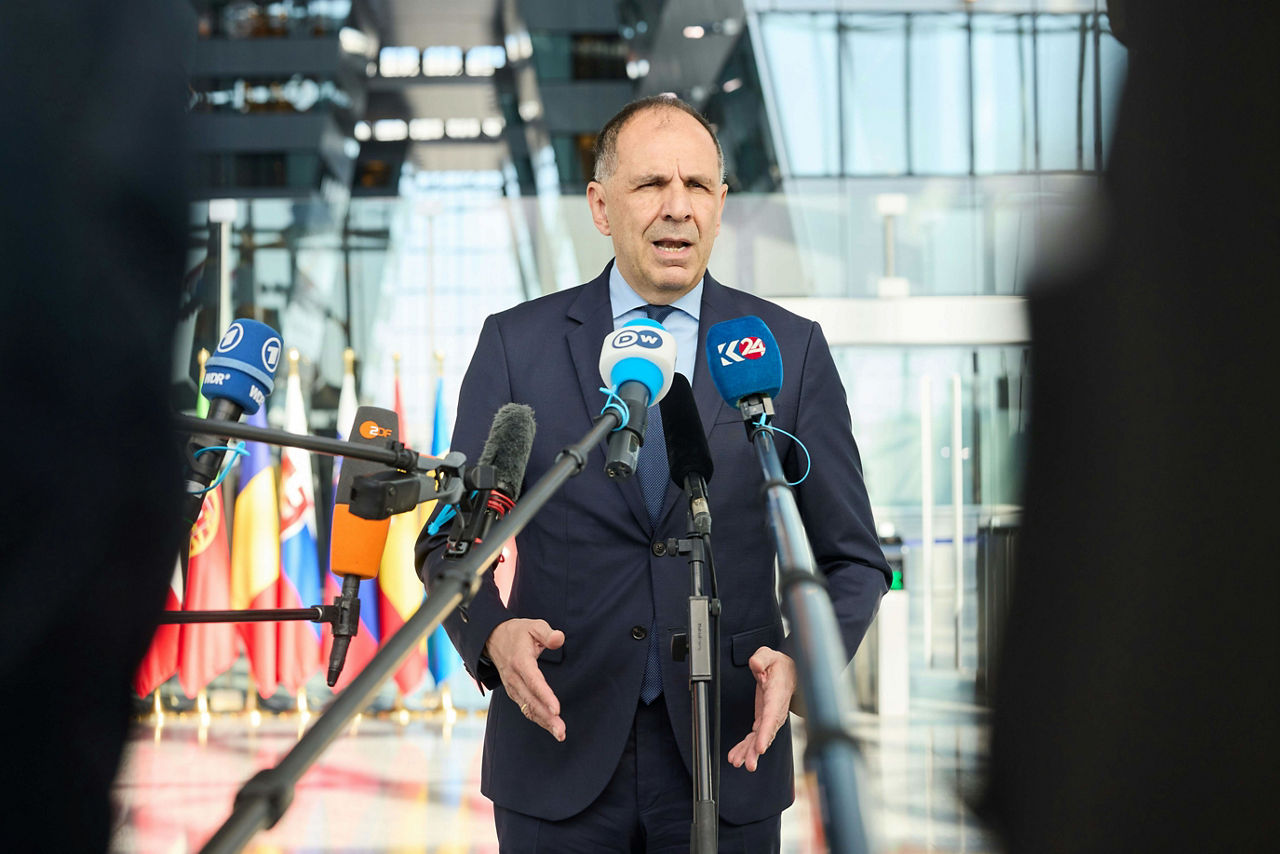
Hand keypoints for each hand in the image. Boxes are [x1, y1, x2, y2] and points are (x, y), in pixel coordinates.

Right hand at [485, 618, 565, 741]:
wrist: (493, 639)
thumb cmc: (518, 632)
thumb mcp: (533, 625)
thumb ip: (547, 633)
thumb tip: (559, 639)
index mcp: (520, 661)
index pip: (533, 681)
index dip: (545, 696)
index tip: (557, 709)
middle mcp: (514, 678)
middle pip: (531, 701)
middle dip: (547, 717)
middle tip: (561, 731)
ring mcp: (512, 687)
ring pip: (528, 708)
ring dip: (544, 722)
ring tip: (560, 734)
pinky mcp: (514, 692)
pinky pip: (526, 708)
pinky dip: (538, 719)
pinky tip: (551, 727)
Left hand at [727, 646, 795, 771]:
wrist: (789, 673)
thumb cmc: (779, 665)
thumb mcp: (769, 655)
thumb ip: (761, 659)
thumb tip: (756, 666)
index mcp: (777, 696)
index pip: (772, 717)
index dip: (766, 733)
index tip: (760, 747)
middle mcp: (775, 711)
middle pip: (766, 733)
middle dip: (757, 750)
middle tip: (749, 764)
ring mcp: (769, 718)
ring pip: (759, 738)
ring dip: (749, 752)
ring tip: (738, 762)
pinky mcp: (763, 720)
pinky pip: (754, 736)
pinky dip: (746, 747)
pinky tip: (736, 756)